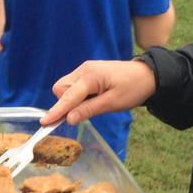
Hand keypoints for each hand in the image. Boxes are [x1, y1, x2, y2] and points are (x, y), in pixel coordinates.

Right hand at [41, 59, 157, 126]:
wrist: (147, 74)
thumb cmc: (133, 89)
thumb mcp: (113, 103)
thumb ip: (89, 110)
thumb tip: (68, 119)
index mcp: (90, 77)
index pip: (68, 97)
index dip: (56, 111)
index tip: (44, 122)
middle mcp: (83, 70)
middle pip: (60, 88)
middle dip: (65, 102)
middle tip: (85, 110)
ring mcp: (84, 69)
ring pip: (65, 86)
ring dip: (71, 99)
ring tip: (93, 102)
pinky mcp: (87, 72)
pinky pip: (73, 84)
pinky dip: (77, 94)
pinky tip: (92, 97)